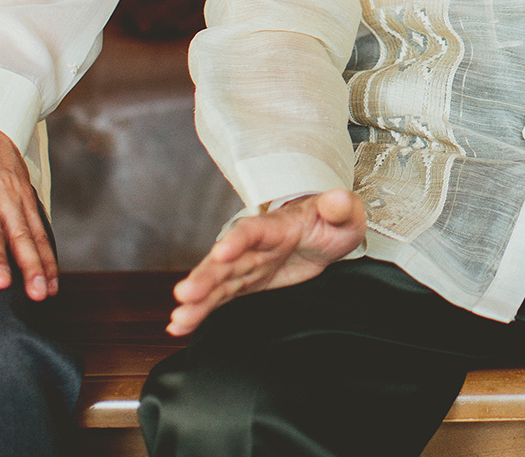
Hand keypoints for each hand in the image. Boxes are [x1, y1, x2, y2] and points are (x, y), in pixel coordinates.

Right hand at [167, 190, 365, 336]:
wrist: (325, 233)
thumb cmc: (332, 221)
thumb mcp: (345, 212)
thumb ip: (341, 206)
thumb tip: (338, 199)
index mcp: (276, 225)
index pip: (253, 231)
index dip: (237, 240)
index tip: (222, 252)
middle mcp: (254, 245)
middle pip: (226, 259)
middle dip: (206, 276)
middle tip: (185, 294)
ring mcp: (248, 265)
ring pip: (218, 282)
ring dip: (197, 301)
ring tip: (179, 320)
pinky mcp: (247, 283)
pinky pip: (221, 297)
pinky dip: (201, 311)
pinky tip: (180, 325)